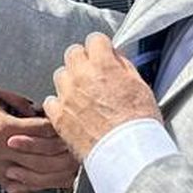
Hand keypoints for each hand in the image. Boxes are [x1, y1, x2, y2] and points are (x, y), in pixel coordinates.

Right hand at [0, 85, 76, 192]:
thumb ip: (17, 96)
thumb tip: (39, 105)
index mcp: (3, 127)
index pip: (41, 131)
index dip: (59, 126)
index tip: (73, 120)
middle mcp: (3, 150)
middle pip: (43, 157)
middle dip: (65, 152)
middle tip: (83, 145)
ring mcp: (0, 166)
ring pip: (36, 178)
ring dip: (59, 176)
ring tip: (77, 169)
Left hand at [44, 34, 162, 161]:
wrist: (128, 154)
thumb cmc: (139, 123)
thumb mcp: (141, 87)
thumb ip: (124, 66)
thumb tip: (115, 56)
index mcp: (103, 64)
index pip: (95, 39)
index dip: (101, 48)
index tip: (104, 56)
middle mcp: (81, 75)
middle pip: (73, 53)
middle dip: (83, 60)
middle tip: (93, 75)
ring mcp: (67, 95)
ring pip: (60, 74)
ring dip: (70, 81)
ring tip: (83, 96)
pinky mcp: (58, 116)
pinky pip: (51, 100)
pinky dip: (59, 104)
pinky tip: (71, 111)